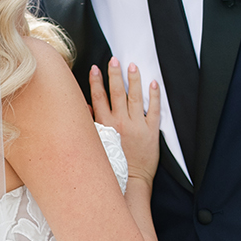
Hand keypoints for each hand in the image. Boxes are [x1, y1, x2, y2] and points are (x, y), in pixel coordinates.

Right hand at [90, 61, 159, 188]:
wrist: (131, 181)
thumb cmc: (114, 166)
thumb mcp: (98, 145)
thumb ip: (91, 126)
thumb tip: (85, 109)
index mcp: (106, 125)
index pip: (99, 97)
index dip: (96, 81)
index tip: (95, 68)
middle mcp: (120, 123)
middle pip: (116, 92)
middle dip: (114, 74)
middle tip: (114, 59)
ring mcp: (137, 126)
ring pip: (135, 97)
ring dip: (133, 80)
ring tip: (132, 65)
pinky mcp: (151, 131)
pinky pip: (154, 109)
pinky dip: (154, 96)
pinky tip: (153, 83)